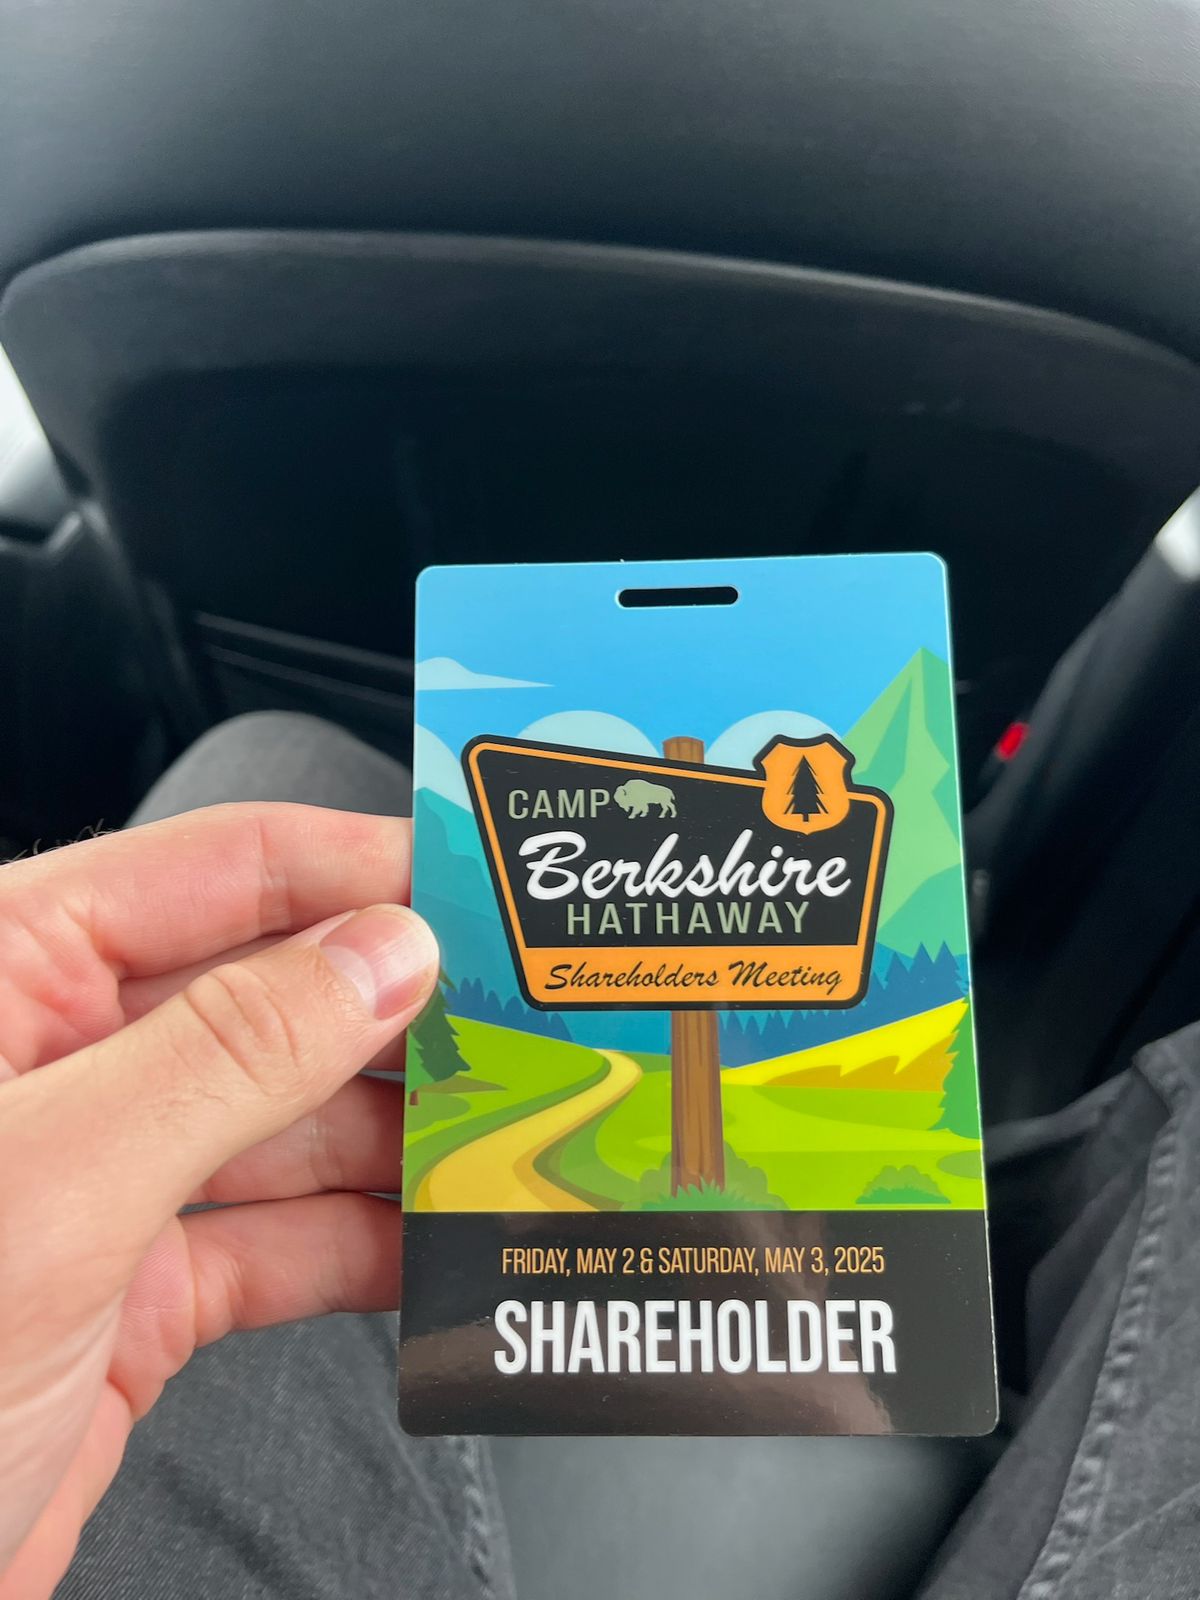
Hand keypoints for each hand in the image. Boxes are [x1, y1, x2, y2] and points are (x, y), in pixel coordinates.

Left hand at [0, 804, 437, 1598]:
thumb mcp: (53, 1185)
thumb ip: (230, 1054)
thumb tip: (384, 954)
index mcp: (7, 975)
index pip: (224, 867)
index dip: (366, 866)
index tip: (489, 887)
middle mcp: (61, 1062)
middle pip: (276, 992)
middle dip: (408, 1011)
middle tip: (535, 1027)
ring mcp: (101, 1180)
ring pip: (293, 1122)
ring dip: (405, 1137)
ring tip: (515, 1136)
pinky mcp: (136, 1295)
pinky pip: (283, 1242)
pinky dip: (368, 1247)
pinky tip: (442, 1242)